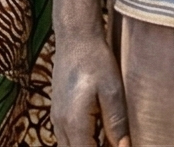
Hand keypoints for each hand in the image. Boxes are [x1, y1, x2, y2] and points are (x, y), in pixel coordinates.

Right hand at [52, 27, 129, 146]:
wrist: (76, 37)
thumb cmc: (95, 60)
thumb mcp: (112, 90)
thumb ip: (117, 123)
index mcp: (75, 123)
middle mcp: (60, 125)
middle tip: (115, 142)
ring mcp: (57, 118)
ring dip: (87, 146)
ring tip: (107, 139)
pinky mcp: (58, 111)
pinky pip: (67, 137)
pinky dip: (81, 141)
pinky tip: (98, 135)